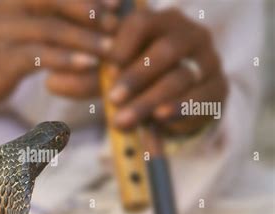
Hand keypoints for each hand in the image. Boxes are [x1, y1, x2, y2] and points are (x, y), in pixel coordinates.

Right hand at [0, 0, 119, 102]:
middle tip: (118, 24)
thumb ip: (56, 14)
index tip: (120, 2)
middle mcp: (9, 4)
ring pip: (48, 28)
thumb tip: (104, 13)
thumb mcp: (29, 21)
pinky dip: (63, 59)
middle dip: (89, 10)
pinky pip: (35, 56)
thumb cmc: (9, 44)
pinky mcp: (0, 60)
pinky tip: (86, 65)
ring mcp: (2, 31)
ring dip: (83, 38)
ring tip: (110, 50)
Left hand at [107, 8, 227, 135]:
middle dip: (137, 76)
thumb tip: (67, 78)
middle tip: (113, 99)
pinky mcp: (219, 87)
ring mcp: (209, 60)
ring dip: (150, 100)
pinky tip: (160, 117)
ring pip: (181, 77)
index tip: (107, 69)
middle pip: (166, 51)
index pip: (142, 23)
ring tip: (125, 119)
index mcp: (162, 21)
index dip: (122, 45)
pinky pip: (201, 96)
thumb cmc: (140, 79)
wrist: (176, 101)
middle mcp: (190, 35)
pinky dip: (179, 107)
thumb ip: (100, 70)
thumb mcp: (119, 70)